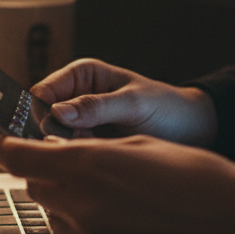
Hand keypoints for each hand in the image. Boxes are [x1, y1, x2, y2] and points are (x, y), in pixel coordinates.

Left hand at [0, 134, 234, 233]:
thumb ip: (94, 152)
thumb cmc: (205, 183)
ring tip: (127, 203)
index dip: (9, 148)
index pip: (17, 157)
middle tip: (88, 172)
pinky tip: (139, 231)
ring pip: (61, 220)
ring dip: (77, 208)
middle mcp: (82, 208)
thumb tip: (60, 153)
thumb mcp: (144, 146)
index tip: (8, 145)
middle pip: (38, 189)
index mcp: (88, 168)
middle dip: (53, 177)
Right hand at [31, 59, 217, 146]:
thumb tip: (58, 111)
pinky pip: (71, 153)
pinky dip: (81, 158)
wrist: (192, 131)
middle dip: (57, 133)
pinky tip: (102, 156)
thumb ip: (95, 106)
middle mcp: (75, 97)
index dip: (42, 111)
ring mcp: (81, 123)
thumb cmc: (166, 108)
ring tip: (100, 147)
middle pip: (43, 118)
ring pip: (54, 139)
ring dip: (70, 147)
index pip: (42, 91)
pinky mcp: (89, 144)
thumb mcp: (133, 104)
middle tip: (83, 141)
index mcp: (82, 75)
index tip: (55, 128)